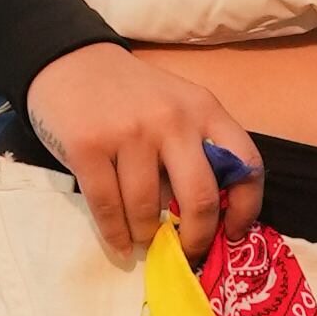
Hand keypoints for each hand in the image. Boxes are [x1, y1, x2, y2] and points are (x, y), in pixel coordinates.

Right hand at [25, 44, 263, 263]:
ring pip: (146, 209)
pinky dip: (115, 235)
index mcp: (204, 109)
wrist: (71, 63)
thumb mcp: (178, 106)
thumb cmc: (132, 95)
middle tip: (188, 252)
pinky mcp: (88, 147)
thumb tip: (208, 216)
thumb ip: (199, 146)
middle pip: (199, 197)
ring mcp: (128, 133)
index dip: (245, 207)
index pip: (245, 164)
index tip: (234, 233)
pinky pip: (107, 207)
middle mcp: (171, 119)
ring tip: (144, 239)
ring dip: (147, 236)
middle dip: (196, 238)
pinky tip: (120, 244)